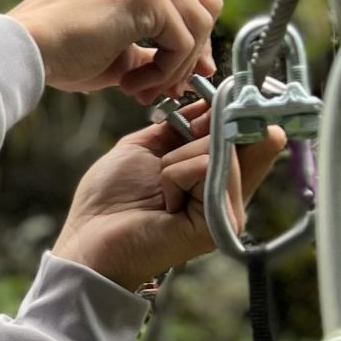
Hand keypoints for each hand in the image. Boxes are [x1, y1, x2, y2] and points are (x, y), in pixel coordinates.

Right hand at [10, 0, 222, 102]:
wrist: (26, 49)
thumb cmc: (63, 51)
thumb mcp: (122, 48)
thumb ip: (159, 48)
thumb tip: (201, 66)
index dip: (193, 43)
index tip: (175, 78)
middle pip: (207, 6)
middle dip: (192, 55)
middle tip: (164, 88)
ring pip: (199, 25)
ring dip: (175, 68)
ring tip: (138, 88)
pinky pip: (182, 40)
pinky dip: (164, 71)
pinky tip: (129, 84)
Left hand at [52, 101, 285, 291]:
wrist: (90, 235)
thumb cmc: (110, 197)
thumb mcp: (147, 146)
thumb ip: (181, 126)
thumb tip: (211, 104)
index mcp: (212, 176)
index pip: (250, 136)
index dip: (233, 115)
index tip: (209, 108)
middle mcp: (227, 194)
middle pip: (238, 137)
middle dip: (196, 135)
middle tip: (164, 162)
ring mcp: (226, 210)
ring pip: (219, 150)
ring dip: (176, 160)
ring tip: (160, 190)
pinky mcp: (219, 223)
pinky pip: (205, 169)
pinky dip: (175, 175)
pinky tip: (164, 204)